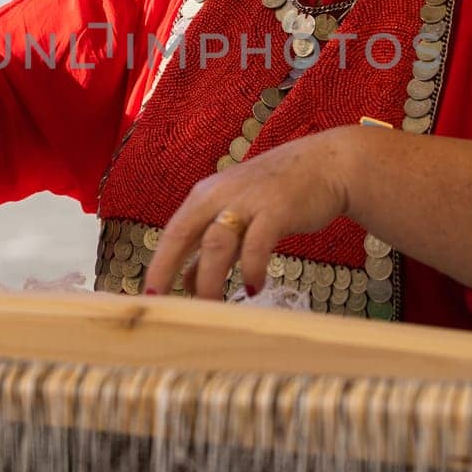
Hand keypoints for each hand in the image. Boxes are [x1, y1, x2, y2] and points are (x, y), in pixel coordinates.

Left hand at [143, 129, 350, 299]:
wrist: (324, 165)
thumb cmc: (276, 194)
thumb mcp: (235, 216)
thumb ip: (210, 248)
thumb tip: (186, 284)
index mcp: (205, 195)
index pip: (172, 232)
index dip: (158, 264)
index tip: (147, 296)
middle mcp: (220, 195)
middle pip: (184, 234)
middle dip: (169, 270)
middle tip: (166, 305)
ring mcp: (248, 200)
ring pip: (216, 243)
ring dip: (210, 278)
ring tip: (212, 306)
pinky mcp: (277, 209)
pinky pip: (257, 244)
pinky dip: (251, 268)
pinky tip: (253, 287)